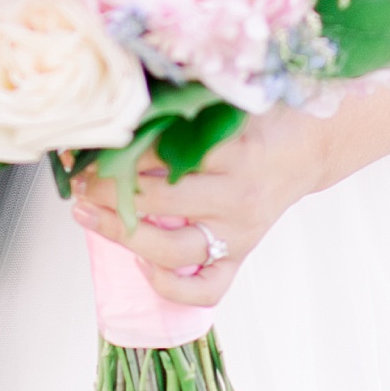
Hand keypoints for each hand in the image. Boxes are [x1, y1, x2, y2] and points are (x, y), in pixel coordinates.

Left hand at [70, 104, 332, 305]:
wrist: (309, 146)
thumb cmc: (260, 118)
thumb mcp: (228, 101)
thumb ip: (184, 102)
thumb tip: (126, 101)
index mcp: (233, 151)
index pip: (163, 156)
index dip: (120, 152)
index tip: (89, 147)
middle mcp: (235, 196)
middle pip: (159, 202)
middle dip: (108, 191)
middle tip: (79, 180)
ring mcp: (238, 233)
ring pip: (173, 249)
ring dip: (123, 234)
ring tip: (87, 216)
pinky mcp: (241, 255)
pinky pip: (207, 289)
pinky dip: (171, 286)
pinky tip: (142, 265)